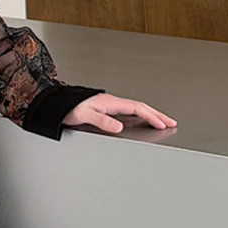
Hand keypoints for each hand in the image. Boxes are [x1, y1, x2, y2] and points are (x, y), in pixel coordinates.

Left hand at [62, 94, 176, 133]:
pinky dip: (139, 114)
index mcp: (110, 102)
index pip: (136, 108)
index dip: (151, 116)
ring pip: (135, 107)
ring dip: (150, 114)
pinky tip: (140, 120)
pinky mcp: (105, 107)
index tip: (164, 124)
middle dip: (157, 114)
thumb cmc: (68, 107)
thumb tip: (119, 126)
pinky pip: (128, 110)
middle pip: (139, 106)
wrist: (56, 102)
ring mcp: (109, 103)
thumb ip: (102, 121)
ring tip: (161, 121)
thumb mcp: (84, 115)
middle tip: (171, 122)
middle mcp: (111, 101)